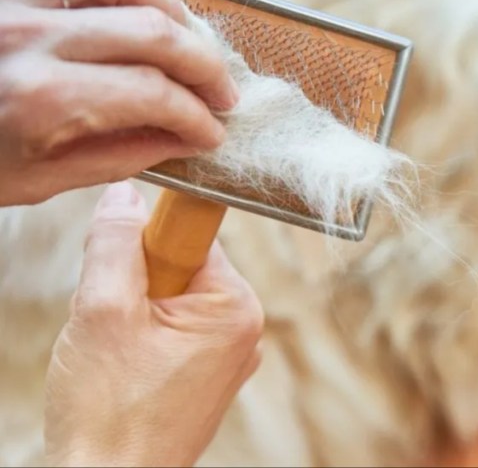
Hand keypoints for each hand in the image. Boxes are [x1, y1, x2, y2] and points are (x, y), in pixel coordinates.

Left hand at [0, 0, 239, 205]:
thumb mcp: (34, 180)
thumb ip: (116, 157)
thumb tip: (180, 142)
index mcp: (42, 98)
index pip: (154, 97)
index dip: (197, 117)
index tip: (213, 133)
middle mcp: (33, 38)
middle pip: (154, 33)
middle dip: (204, 66)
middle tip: (222, 93)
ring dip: (171, 10)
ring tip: (190, 41)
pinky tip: (134, 4)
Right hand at [43, 181, 262, 466]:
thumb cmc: (110, 412)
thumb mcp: (102, 310)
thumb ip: (114, 244)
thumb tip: (124, 195)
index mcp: (235, 306)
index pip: (191, 237)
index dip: (146, 244)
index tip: (122, 267)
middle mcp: (244, 329)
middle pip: (179, 268)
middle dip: (134, 286)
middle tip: (111, 325)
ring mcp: (228, 357)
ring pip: (168, 303)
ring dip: (132, 317)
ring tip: (116, 357)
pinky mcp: (207, 378)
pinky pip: (170, 335)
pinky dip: (139, 343)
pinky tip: (124, 372)